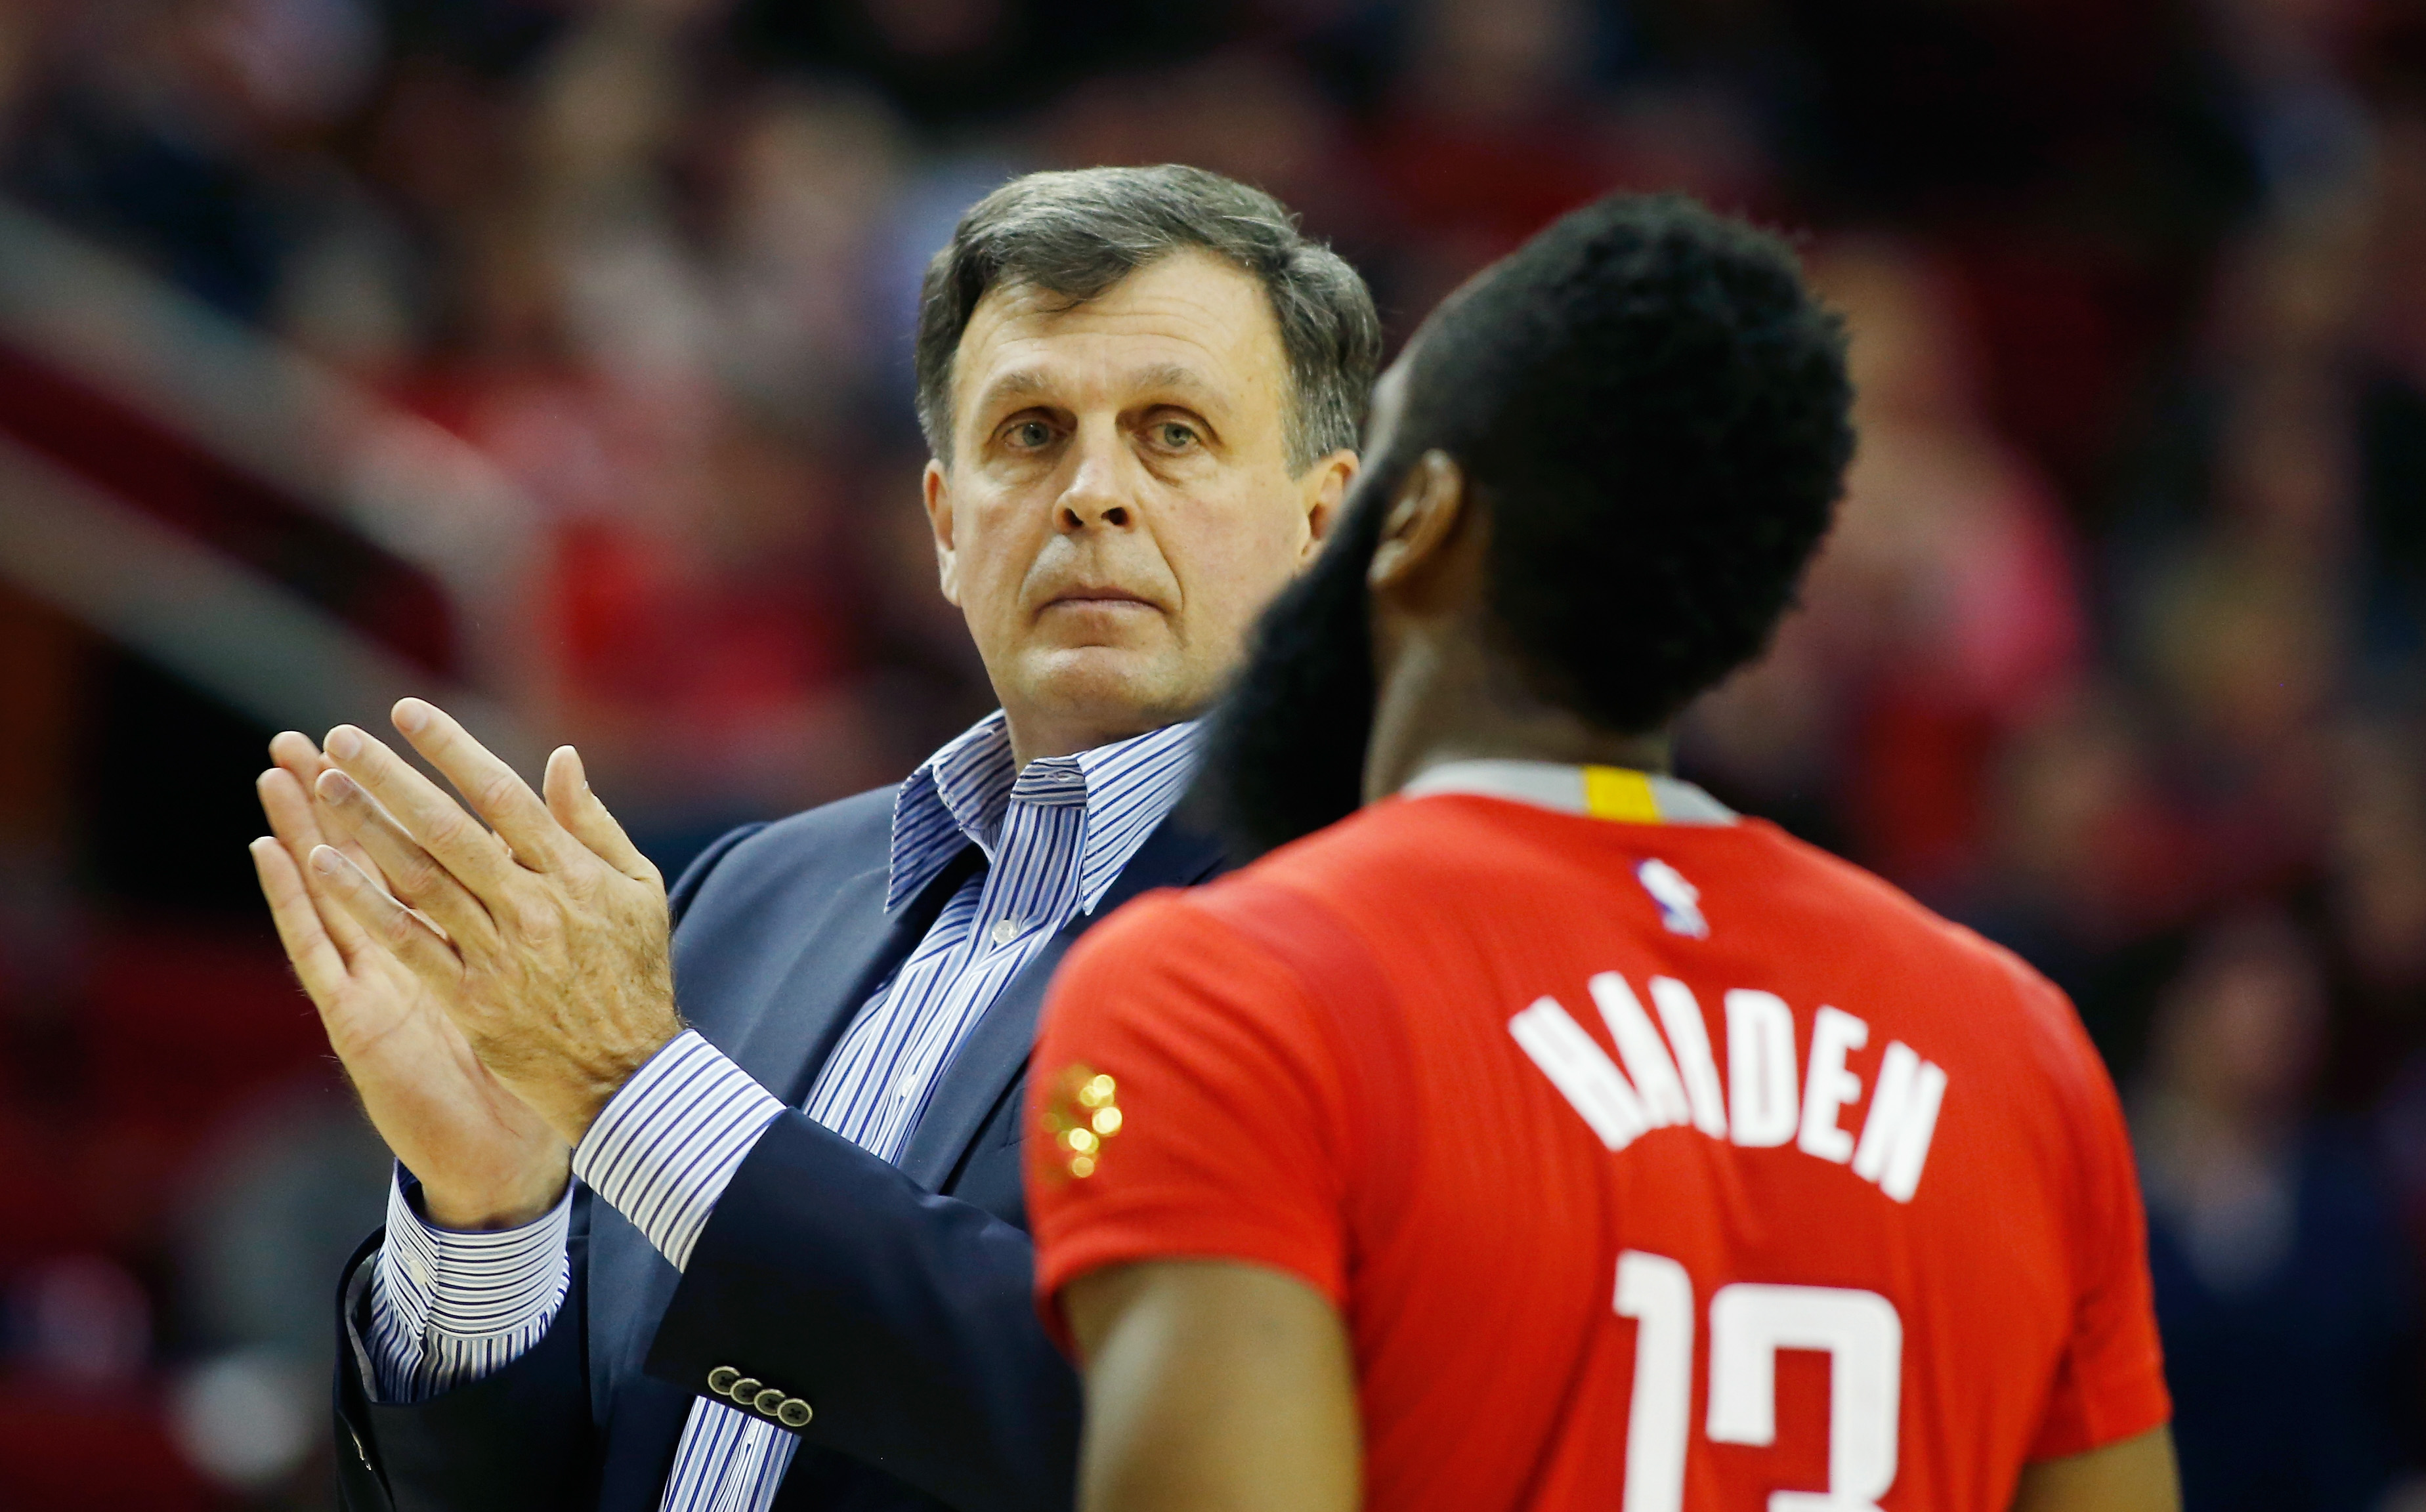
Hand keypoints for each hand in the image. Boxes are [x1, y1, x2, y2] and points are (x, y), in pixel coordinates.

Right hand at [251, 733, 569, 1229]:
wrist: (525, 1134)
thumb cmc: (540, 1051)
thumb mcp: (548, 961)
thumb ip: (547, 891)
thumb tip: (567, 825)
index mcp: (456, 929)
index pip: (421, 846)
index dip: (400, 792)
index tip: (382, 731)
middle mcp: (408, 947)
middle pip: (367, 857)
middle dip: (338, 796)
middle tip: (303, 735)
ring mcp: (377, 977)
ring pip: (332, 890)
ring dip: (303, 829)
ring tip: (277, 772)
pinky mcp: (358, 1014)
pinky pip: (318, 950)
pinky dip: (295, 900)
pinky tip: (275, 853)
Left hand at [304, 698, 681, 1148]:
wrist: (628, 1070)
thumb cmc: (635, 972)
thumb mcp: (637, 889)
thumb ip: (593, 824)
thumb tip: (561, 758)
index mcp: (572, 873)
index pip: (501, 794)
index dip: (451, 749)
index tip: (406, 712)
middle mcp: (531, 906)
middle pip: (449, 828)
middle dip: (392, 778)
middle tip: (341, 738)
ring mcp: (498, 953)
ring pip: (420, 878)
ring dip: (367, 829)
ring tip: (323, 786)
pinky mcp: (471, 998)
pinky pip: (408, 942)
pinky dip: (364, 902)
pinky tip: (324, 867)